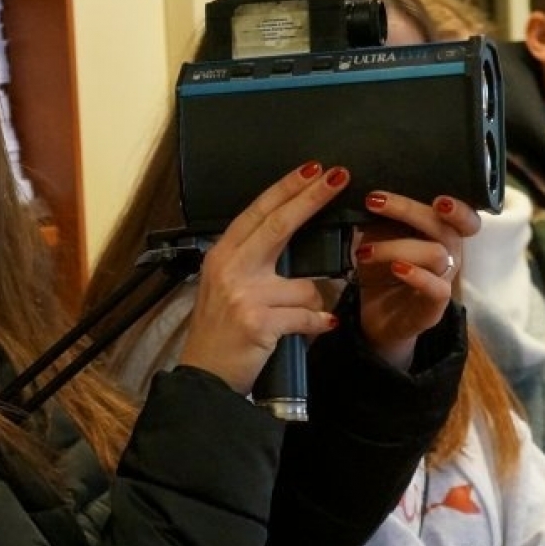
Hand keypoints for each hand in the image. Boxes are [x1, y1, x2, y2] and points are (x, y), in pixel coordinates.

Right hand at [178, 162, 347, 393]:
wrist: (205, 375)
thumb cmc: (221, 330)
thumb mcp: (227, 286)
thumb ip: (253, 260)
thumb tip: (294, 237)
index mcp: (223, 254)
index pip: (258, 212)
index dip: (287, 189)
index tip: (314, 170)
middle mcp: (230, 267)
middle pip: (278, 224)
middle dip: (311, 198)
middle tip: (339, 177)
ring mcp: (243, 293)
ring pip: (305, 284)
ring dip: (313, 303)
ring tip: (300, 319)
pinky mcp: (258, 320)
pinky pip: (308, 315)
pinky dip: (318, 324)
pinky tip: (319, 328)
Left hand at [350, 192, 480, 368]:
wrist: (377, 318)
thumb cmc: (382, 272)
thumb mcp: (379, 239)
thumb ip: (382, 218)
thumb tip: (368, 190)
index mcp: (442, 236)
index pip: (466, 218)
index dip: (459, 207)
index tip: (437, 197)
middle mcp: (450, 256)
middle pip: (445, 227)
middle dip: (408, 210)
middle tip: (374, 201)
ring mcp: (444, 281)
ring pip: (436, 254)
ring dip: (396, 246)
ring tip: (365, 250)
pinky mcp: (434, 307)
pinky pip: (437, 288)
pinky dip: (416, 276)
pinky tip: (396, 268)